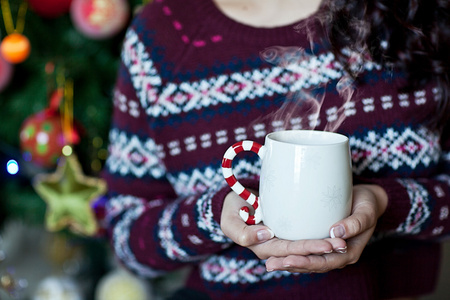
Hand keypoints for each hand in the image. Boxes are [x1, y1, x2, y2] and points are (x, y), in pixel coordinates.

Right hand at [220, 191, 347, 260]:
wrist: (234, 201)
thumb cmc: (232, 209)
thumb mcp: (230, 220)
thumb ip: (242, 232)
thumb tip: (266, 235)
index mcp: (261, 247)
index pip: (289, 250)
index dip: (308, 249)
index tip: (326, 244)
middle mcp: (274, 249)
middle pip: (301, 252)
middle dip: (322, 251)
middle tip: (341, 244)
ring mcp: (281, 242)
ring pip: (305, 249)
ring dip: (324, 248)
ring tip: (343, 243)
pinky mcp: (286, 234)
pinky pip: (303, 240)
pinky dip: (318, 240)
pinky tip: (334, 237)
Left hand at [265, 184, 387, 272]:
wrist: (366, 200)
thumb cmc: (367, 204)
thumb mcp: (366, 211)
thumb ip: (355, 223)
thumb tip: (336, 232)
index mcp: (349, 252)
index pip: (326, 261)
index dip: (307, 262)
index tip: (290, 259)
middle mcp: (337, 256)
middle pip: (312, 265)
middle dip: (291, 265)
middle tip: (271, 264)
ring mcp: (328, 251)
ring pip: (306, 261)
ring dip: (287, 263)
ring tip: (268, 263)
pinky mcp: (319, 243)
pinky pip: (304, 252)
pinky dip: (290, 253)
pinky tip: (275, 252)